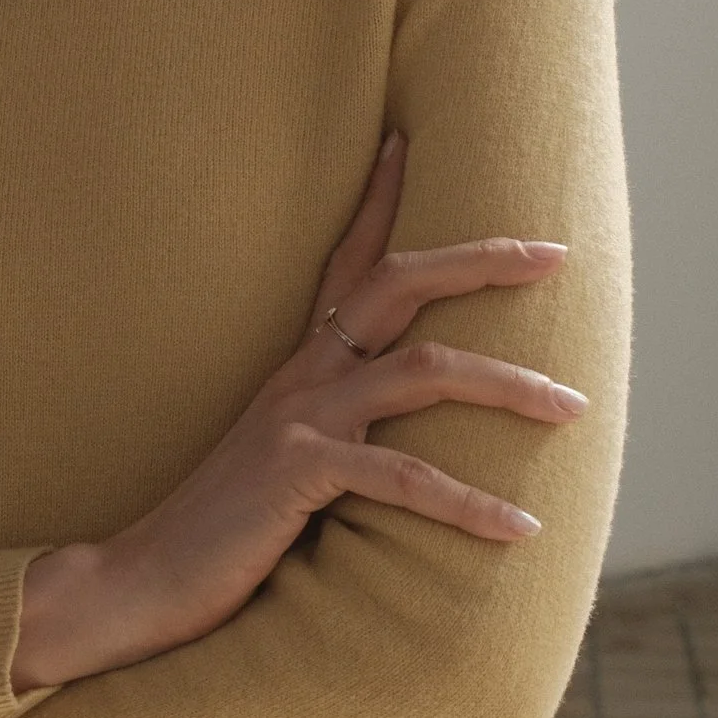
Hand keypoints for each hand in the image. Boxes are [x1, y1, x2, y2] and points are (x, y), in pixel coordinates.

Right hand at [11, 132, 579, 691]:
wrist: (143, 579)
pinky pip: (404, 475)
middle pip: (399, 283)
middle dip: (481, 263)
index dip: (379, 199)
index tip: (409, 139)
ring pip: (425, 369)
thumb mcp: (285, 460)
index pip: (349, 263)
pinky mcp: (298, 472)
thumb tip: (401, 432)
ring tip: (573, 408)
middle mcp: (302, 375)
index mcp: (301, 367)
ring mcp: (299, 417)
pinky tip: (520, 523)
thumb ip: (337, 433)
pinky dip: (469, 501)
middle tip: (555, 254)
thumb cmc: (224, 531)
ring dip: (510, 385)